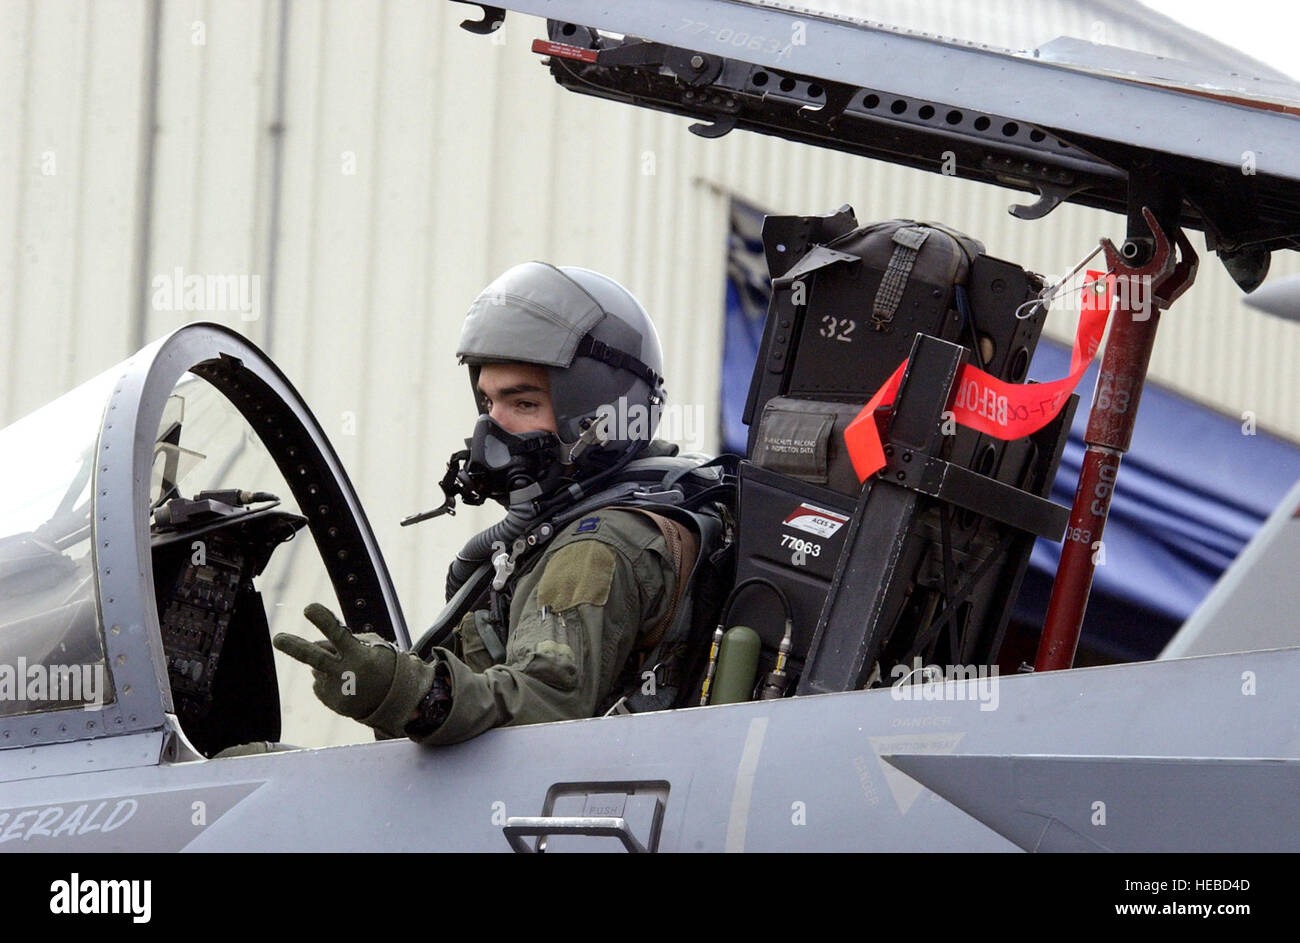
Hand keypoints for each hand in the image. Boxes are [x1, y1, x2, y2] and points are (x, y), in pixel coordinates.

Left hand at [273, 603, 437, 737]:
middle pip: (316, 658)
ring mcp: (339, 691)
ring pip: (317, 668)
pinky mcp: (333, 703)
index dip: (323, 620)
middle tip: (278, 638)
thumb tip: (315, 644)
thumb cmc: (384, 665)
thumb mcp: (372, 646)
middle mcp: (348, 674)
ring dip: (327, 665)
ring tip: (350, 671)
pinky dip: (328, 679)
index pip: (338, 634)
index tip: (309, 608)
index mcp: (360, 656)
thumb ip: (343, 642)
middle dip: (295, 647)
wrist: (397, 701)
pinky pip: (320, 684)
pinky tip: (347, 683)